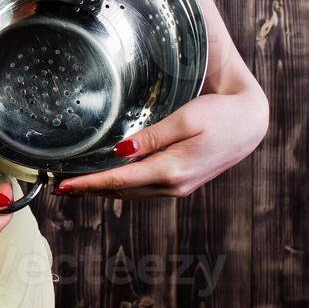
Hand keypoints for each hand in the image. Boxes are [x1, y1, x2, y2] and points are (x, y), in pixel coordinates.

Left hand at [52, 88, 268, 198]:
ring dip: (103, 190)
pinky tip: (107, 180)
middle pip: (121, 191)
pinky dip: (120, 186)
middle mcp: (173, 185)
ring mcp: (178, 187)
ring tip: (75, 185)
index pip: (119, 180)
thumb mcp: (186, 118)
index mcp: (172, 169)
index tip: (62, 185)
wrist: (251, 124)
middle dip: (89, 189)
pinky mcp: (181, 182)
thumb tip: (120, 151)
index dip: (88, 184)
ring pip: (131, 192)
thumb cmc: (220, 115)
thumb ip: (152, 136)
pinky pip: (143, 188)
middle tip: (58, 185)